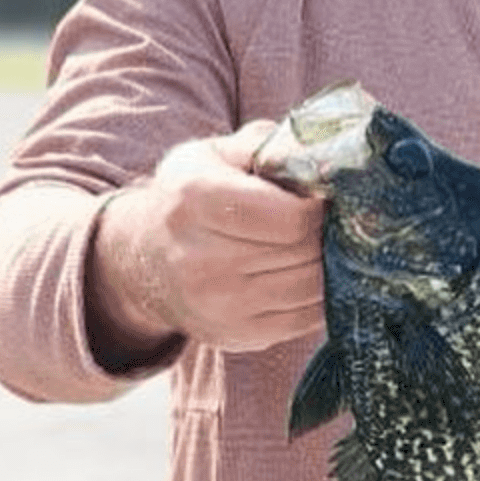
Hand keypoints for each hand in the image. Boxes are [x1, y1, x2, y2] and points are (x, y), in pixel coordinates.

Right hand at [87, 121, 325, 362]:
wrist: (144, 260)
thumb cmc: (191, 198)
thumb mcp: (213, 155)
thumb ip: (265, 145)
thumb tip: (317, 157)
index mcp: (196, 200)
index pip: (291, 218)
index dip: (320, 207)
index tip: (324, 198)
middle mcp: (201, 259)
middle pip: (305, 252)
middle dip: (329, 234)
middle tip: (335, 221)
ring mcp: (218, 305)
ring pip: (312, 287)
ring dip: (330, 265)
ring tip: (324, 245)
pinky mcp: (235, 336)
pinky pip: (306, 318)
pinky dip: (321, 296)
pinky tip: (311, 274)